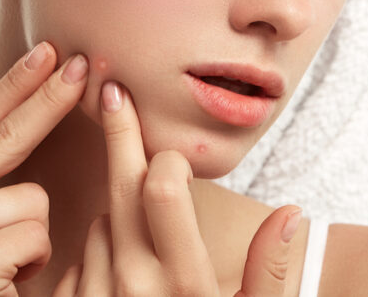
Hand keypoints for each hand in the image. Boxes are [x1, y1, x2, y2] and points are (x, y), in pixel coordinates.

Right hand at [0, 41, 89, 296]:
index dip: (17, 83)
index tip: (51, 50)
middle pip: (5, 134)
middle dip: (50, 98)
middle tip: (84, 64)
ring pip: (31, 197)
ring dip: (32, 234)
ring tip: (5, 263)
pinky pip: (35, 234)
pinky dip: (33, 261)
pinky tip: (5, 283)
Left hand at [53, 81, 301, 295]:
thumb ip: (270, 273)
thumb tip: (291, 213)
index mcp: (186, 286)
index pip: (161, 189)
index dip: (165, 158)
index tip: (168, 146)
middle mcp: (134, 288)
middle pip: (121, 192)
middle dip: (121, 138)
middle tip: (111, 91)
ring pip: (99, 224)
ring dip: (115, 212)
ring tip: (136, 227)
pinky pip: (76, 261)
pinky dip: (94, 251)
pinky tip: (112, 262)